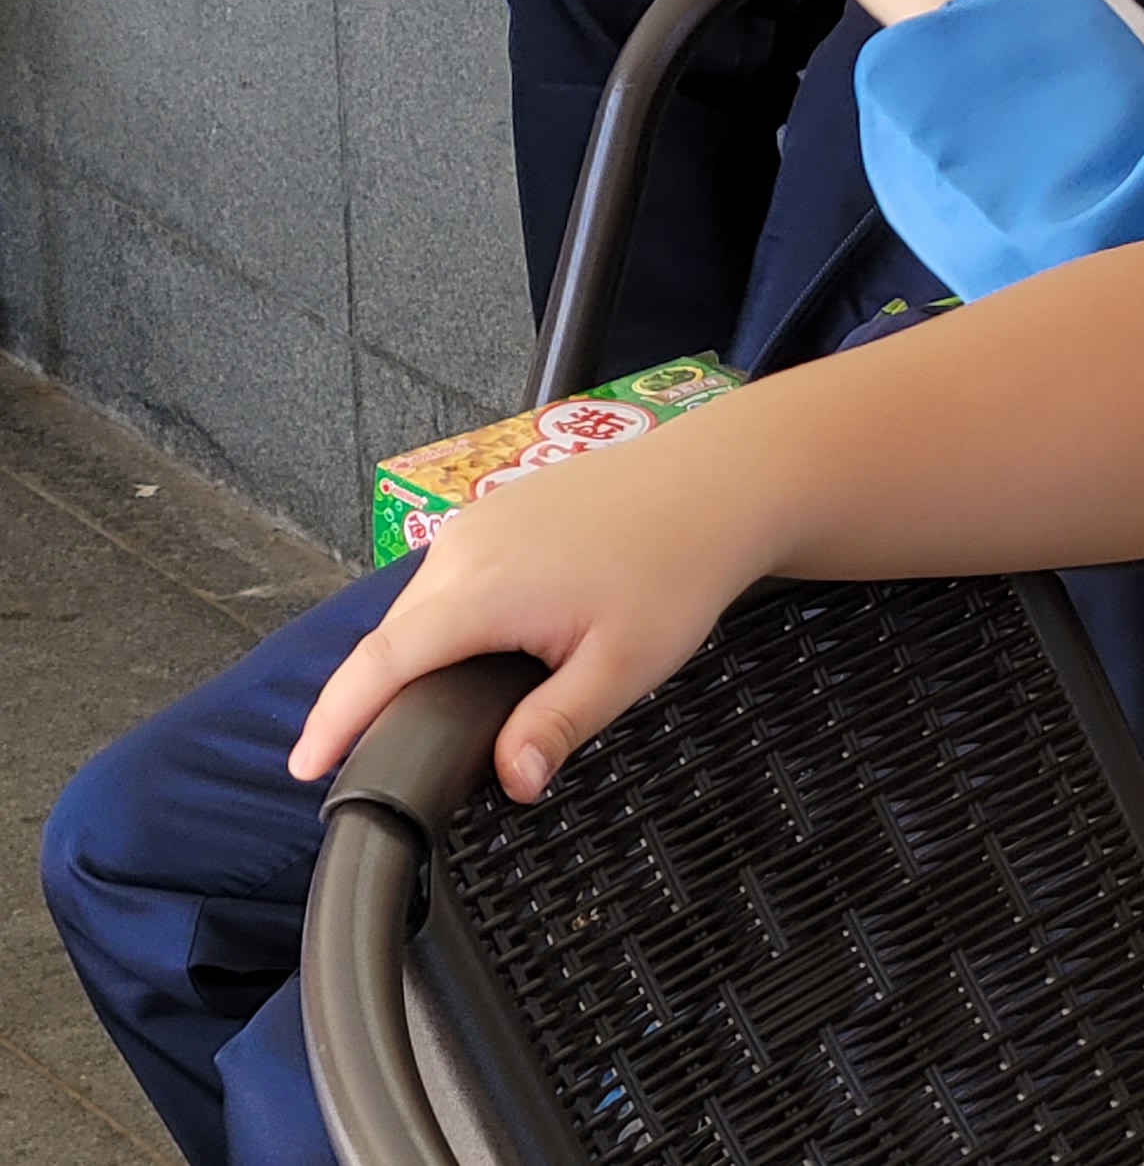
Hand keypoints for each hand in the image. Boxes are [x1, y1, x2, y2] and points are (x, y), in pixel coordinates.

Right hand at [289, 431, 759, 801]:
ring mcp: (476, 522)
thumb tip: (512, 780)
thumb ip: (557, 724)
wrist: (717, 483)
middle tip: (364, 758)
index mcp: (483, 589)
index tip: (306, 766)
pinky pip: (446, 576)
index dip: (333, 721)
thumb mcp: (625, 663)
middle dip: (369, 697)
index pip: (379, 665)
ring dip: (410, 656)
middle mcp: (463, 548)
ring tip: (411, 712)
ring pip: (418, 606)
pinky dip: (441, 620)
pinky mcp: (496, 511)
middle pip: (392, 638)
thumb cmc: (678, 565)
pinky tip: (466, 650)